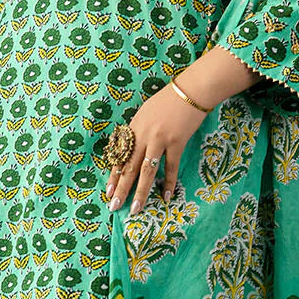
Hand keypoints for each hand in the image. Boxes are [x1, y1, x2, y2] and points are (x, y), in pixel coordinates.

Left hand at [106, 80, 209, 214]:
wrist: (191, 90)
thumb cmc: (169, 100)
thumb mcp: (146, 112)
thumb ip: (139, 131)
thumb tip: (133, 149)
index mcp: (134, 127)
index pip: (119, 156)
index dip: (113, 175)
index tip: (107, 191)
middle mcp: (143, 135)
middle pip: (129, 167)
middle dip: (120, 189)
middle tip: (114, 206)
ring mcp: (159, 139)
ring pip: (146, 171)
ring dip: (140, 192)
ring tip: (136, 208)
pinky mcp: (176, 142)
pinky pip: (170, 167)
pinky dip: (168, 182)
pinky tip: (166, 196)